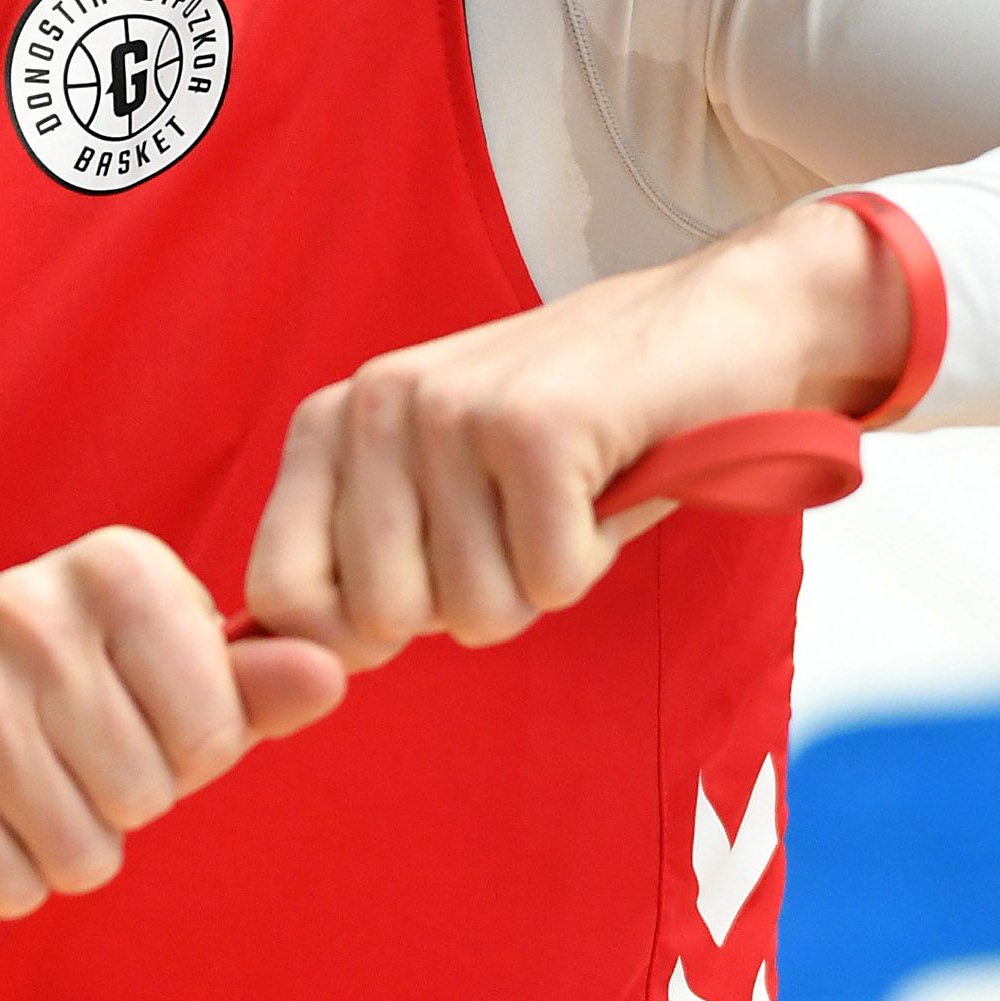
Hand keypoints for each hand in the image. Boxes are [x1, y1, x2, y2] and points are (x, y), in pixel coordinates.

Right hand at [0, 529, 345, 918]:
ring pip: (79, 848)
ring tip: (38, 794)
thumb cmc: (86, 702)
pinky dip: (9, 880)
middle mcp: (28, 605)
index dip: (194, 755)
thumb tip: (332, 671)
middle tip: (82, 764)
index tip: (149, 724)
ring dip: (71, 850)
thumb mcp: (180, 683)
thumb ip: (256, 685)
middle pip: (145, 793)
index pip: (215, 730)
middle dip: (127, 806)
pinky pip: (9, 884)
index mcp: (117, 568)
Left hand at [243, 196, 911, 667]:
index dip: (354, 637)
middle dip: (471, 603)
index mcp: (333, 423)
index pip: (277, 594)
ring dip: (541, 578)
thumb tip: (301, 671)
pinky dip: (593, 556)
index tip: (431, 593)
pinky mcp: (535, 425)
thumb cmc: (579, 436)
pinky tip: (605, 482)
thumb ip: (365, 566)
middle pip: (382, 621)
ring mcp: (452, 409)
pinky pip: (550, 582)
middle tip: (522, 523)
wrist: (722, 330)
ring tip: (566, 493)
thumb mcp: (444, 494)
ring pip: (474, 611)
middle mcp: (376, 404)